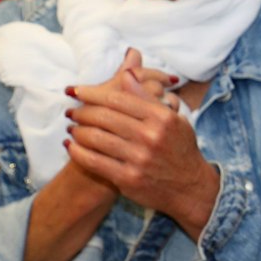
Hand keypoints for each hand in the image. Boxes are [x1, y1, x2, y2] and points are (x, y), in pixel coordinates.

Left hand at [66, 49, 220, 236]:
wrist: (190, 187)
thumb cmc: (179, 148)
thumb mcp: (173, 118)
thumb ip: (147, 96)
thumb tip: (126, 73)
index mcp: (162, 117)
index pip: (118, 99)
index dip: (92, 93)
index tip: (76, 90)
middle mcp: (151, 136)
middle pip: (104, 117)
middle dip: (81, 111)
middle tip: (71, 111)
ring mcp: (139, 158)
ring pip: (96, 138)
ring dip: (77, 131)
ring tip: (71, 128)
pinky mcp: (128, 179)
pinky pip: (94, 161)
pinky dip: (77, 152)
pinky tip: (71, 146)